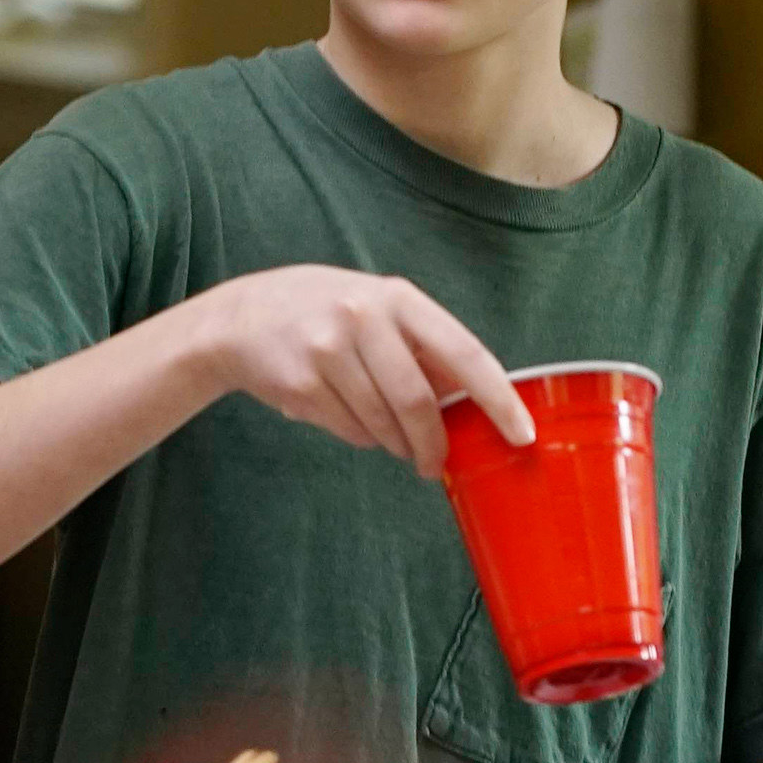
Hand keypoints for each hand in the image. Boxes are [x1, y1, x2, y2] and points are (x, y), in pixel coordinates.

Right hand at [190, 267, 533, 478]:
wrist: (240, 317)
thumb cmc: (323, 313)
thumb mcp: (375, 308)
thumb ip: (422, 347)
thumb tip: (474, 401)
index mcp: (396, 297)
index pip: (464, 352)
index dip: (497, 398)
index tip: (522, 434)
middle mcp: (362, 317)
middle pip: (418, 402)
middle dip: (433, 444)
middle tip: (435, 465)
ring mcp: (327, 349)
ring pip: (382, 424)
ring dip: (393, 442)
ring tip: (385, 434)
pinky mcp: (300, 384)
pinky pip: (348, 430)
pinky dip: (357, 436)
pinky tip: (343, 414)